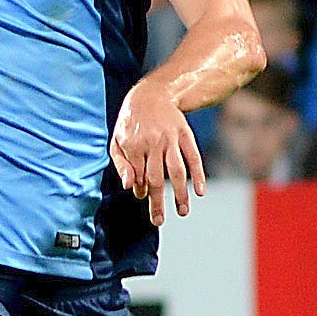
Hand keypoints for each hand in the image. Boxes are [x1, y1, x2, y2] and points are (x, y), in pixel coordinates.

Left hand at [110, 79, 204, 224]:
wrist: (152, 94)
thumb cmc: (131, 123)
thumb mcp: (117, 141)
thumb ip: (121, 165)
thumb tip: (130, 187)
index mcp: (134, 145)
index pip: (139, 177)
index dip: (142, 189)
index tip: (144, 196)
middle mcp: (153, 143)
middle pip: (157, 179)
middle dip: (158, 202)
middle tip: (159, 221)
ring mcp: (171, 139)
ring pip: (176, 171)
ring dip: (180, 194)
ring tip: (182, 212)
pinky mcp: (185, 134)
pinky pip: (193, 157)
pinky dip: (198, 175)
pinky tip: (200, 191)